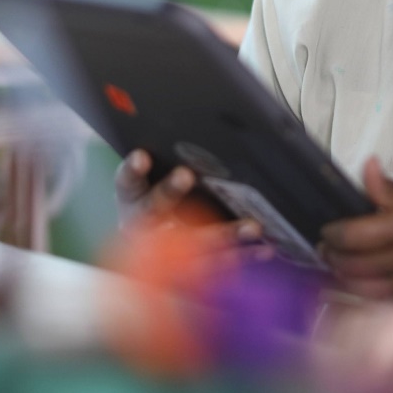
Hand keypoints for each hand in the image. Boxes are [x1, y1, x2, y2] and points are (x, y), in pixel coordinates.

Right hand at [113, 149, 269, 259]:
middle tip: (186, 174)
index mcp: (132, 200)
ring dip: (224, 233)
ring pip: (192, 242)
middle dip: (170, 191)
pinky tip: (264, 247)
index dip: (132, 170)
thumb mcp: (152, 182)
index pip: (127, 182)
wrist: (144, 255)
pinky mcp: (188, 269)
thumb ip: (166, 162)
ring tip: (251, 225)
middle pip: (154, 209)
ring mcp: (164, 250)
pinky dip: (243, 256)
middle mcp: (143, 225)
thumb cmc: (155, 199)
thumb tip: (190, 123)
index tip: (141, 156)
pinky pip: (216, 264)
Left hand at [319, 158, 392, 298]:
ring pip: (362, 289)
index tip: (327, 232)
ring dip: (343, 279)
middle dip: (332, 257)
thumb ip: (389, 189)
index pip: (354, 234)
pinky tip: (355, 288)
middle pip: (353, 265)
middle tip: (326, 250)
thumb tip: (365, 166)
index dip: (333, 235)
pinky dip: (363, 298)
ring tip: (337, 267)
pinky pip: (380, 305)